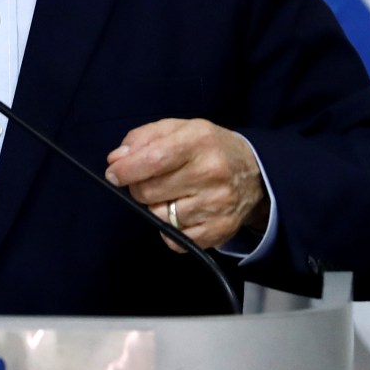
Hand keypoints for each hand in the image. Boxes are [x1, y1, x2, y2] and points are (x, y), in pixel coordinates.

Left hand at [105, 118, 267, 252]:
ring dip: (157, 208)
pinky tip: (184, 213)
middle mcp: (211, 173)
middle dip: (139, 188)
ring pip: (160, 217)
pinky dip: (170, 229)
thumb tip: (116, 159)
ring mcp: (216, 205)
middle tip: (150, 181)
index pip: (154, 158)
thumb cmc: (208, 148)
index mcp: (199, 142)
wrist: (255, 174)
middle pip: (150, 191)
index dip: (127, 169)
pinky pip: (174, 239)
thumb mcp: (180, 129)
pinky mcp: (218, 231)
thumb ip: (144, 138)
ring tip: (173, 195)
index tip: (113, 173)